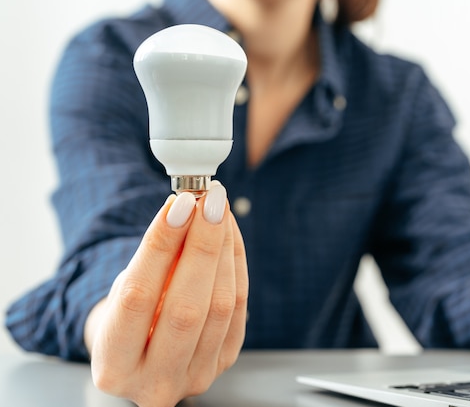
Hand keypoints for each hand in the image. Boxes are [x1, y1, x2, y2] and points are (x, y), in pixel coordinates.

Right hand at [84, 181, 247, 406]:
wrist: (143, 356)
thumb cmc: (126, 318)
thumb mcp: (123, 292)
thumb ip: (152, 262)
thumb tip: (188, 210)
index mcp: (115, 366)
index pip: (139, 298)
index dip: (162, 245)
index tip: (178, 204)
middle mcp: (156, 382)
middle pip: (188, 307)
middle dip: (202, 245)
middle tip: (208, 201)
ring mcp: (195, 376)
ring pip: (221, 305)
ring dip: (223, 249)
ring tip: (218, 209)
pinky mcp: (224, 363)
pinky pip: (239, 307)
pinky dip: (235, 263)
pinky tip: (228, 234)